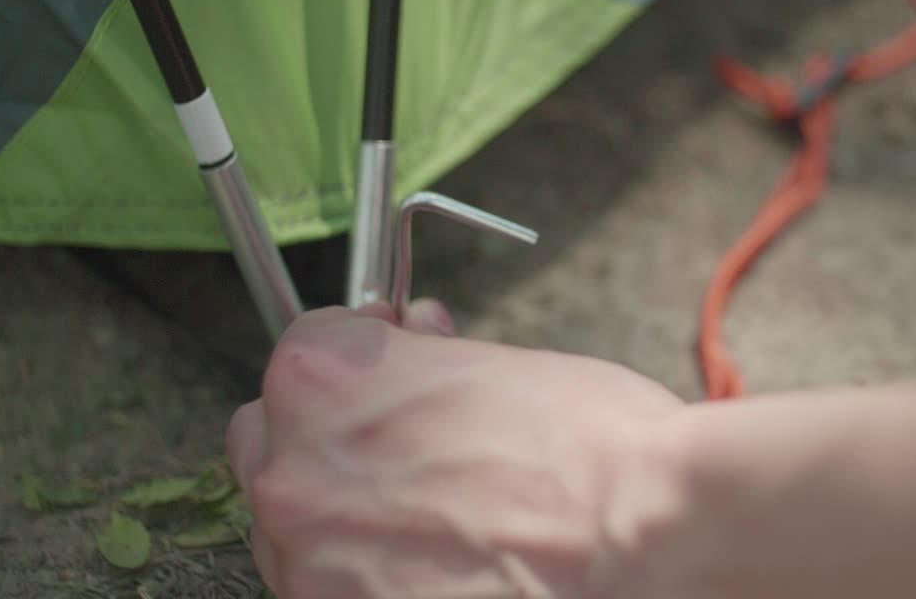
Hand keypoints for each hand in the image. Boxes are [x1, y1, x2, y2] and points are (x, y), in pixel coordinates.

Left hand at [225, 301, 686, 598]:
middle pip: (271, 438)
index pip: (301, 350)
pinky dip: (369, 573)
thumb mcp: (500, 363)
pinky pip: (331, 587)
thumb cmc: (588, 443)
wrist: (644, 535)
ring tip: (435, 513)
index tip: (395, 367)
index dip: (359, 357)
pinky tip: (439, 562)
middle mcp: (293, 471)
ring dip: (341, 508)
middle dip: (327, 432)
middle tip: (403, 442)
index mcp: (324, 379)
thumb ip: (429, 359)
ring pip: (291, 526)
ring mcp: (310, 564)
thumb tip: (416, 342)